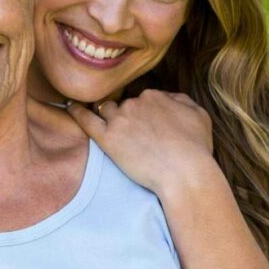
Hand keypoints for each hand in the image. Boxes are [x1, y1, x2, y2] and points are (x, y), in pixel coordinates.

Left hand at [67, 89, 215, 195]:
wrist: (185, 172)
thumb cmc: (196, 148)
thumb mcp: (198, 114)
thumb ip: (180, 99)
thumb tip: (168, 97)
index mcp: (154, 96)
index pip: (142, 99)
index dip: (144, 113)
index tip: (147, 126)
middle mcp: (134, 103)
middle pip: (123, 105)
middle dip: (126, 116)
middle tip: (132, 134)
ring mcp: (119, 120)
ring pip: (105, 110)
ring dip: (105, 114)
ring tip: (103, 121)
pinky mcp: (107, 138)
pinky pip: (86, 120)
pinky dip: (77, 112)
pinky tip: (69, 107)